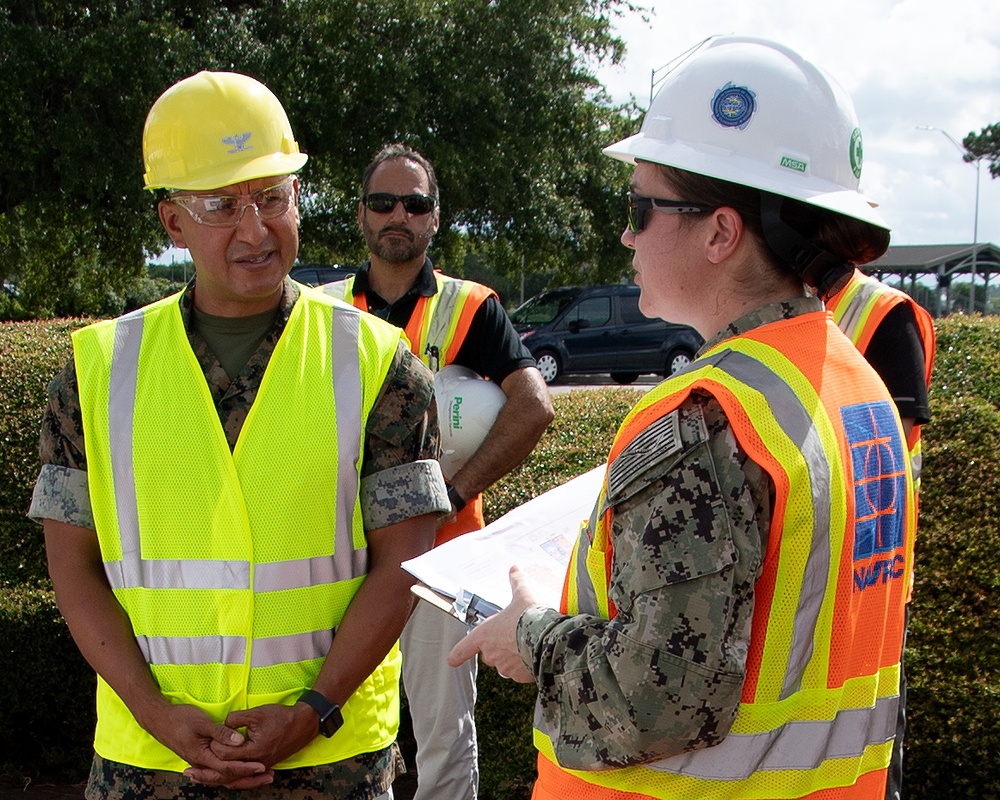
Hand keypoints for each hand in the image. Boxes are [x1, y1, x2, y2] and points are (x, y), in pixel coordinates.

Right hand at [140, 702, 272, 788]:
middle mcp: (202, 764)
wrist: (160, 720)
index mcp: (202, 756)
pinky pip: (219, 771)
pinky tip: (242, 772)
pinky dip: (232, 772)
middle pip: (227, 776)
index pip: (228, 767)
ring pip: (223, 776)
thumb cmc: (180, 719)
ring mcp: (201, 762)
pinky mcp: (201, 758)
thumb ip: (221, 733)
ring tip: (260, 776)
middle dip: (248, 777)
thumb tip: (240, 741)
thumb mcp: (202, 722)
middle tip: (268, 776)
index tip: (262, 766)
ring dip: (242, 777)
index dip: (246, 767)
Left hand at [208, 702, 316, 770]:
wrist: (303, 724)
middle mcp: (257, 763)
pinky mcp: (265, 765)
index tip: (211, 736)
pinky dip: (235, 774)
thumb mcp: (257, 713)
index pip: (225, 754)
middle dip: (213, 765)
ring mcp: (261, 766)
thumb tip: (223, 724)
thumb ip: (236, 719)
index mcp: (254, 751)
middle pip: (228, 770)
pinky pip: (246, 776)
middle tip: (202, 759)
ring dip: (221, 773)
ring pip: (236, 777)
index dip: (215, 745)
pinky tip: (227, 771)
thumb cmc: (281, 717)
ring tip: (208, 769)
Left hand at [448, 565, 537, 683]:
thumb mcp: (522, 594)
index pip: (463, 648)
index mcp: (484, 635)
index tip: (452, 660)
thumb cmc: (529, 616)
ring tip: (527, 643)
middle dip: (500, 646)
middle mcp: (491, 653)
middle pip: (490, 653)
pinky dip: (525, 665)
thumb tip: (514, 568)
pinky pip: (520, 672)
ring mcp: (505, 667)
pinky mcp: (520, 676)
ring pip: (506, 663)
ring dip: (513, 656)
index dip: (457, 654)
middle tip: (514, 634)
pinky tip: (535, 654)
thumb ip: (516, 581)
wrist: (547, 637)